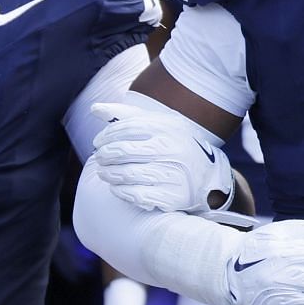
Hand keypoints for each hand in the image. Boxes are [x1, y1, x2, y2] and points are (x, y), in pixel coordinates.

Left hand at [91, 99, 232, 214]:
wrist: (208, 177)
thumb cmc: (175, 147)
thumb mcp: (160, 125)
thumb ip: (128, 115)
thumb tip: (95, 108)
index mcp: (168, 129)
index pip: (127, 128)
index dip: (106, 135)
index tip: (98, 142)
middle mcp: (172, 150)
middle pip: (123, 150)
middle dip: (104, 155)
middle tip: (100, 158)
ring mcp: (172, 174)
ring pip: (126, 173)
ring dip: (108, 174)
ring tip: (104, 173)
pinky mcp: (171, 196)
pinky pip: (135, 194)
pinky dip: (120, 191)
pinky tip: (117, 187)